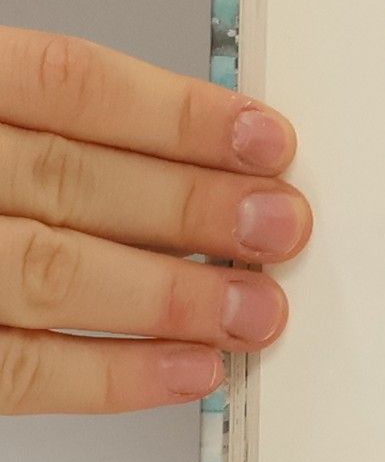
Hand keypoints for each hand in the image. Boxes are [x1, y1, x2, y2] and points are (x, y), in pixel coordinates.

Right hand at [0, 30, 308, 414]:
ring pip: (46, 273)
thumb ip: (52, 129)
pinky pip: (13, 369)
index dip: (177, 114)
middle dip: (191, 209)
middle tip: (281, 227)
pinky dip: (110, 376)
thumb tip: (208, 165)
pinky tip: (187, 369)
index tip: (265, 140)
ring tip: (256, 309)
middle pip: (69, 179)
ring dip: (169, 298)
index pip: (67, 85)